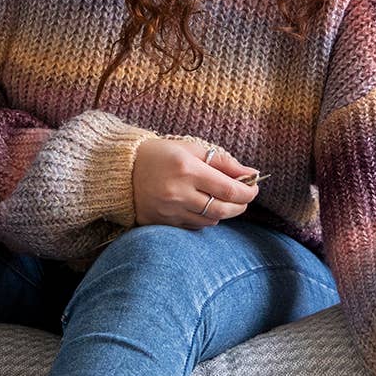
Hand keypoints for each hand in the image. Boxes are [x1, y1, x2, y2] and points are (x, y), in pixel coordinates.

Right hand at [131, 136, 261, 229]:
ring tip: (220, 200)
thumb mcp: (191, 149)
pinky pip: (193, 226)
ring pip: (210, 220)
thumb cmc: (160, 154)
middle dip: (240, 206)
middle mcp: (178, 192)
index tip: (254, 188)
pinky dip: (203, 218)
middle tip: (244, 199)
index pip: (229, 189)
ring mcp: (168, 210)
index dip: (248, 191)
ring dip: (222, 212)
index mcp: (187, 169)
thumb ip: (223, 162)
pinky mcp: (161, 222)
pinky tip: (200, 206)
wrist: (121, 170)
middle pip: (222, 209)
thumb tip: (251, 173)